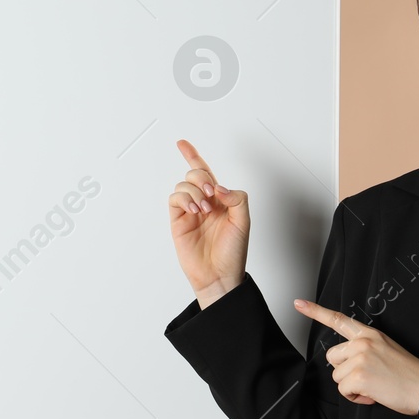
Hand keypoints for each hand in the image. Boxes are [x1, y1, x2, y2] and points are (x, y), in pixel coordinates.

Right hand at [167, 139, 249, 306]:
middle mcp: (204, 203)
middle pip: (194, 175)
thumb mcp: (244, 222)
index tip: (182, 144)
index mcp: (220, 201)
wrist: (219, 275)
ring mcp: (189, 212)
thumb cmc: (233, 252)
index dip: (193, 156)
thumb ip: (236, 198)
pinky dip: (184, 199)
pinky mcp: (178, 221)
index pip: (206, 173)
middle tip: (210, 195)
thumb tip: (219, 187)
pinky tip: (194, 210)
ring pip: (183, 185)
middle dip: (201, 178)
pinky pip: (175, 199)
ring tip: (204, 210)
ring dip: (194, 192)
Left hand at [293, 299, 418, 414]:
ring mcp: (360, 357)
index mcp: (370, 334)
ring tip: (375, 385)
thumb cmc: (408, 375)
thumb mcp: (386, 350)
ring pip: (337, 376)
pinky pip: (343, 390)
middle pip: (332, 357)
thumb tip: (345, 361)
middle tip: (370, 377)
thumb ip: (364, 349)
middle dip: (345, 371)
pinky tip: (374, 394)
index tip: (299, 303)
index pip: (339, 320)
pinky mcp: (358, 375)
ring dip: (352, 386)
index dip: (316, 311)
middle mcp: (363, 342)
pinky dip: (356, 397)